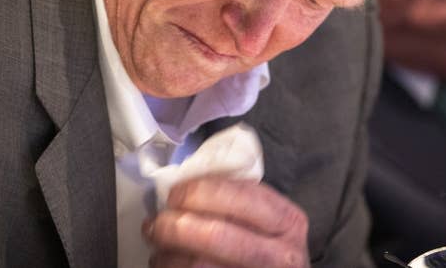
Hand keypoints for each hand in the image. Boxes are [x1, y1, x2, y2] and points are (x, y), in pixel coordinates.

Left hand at [143, 176, 309, 267]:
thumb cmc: (269, 246)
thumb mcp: (269, 219)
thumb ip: (239, 200)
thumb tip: (185, 186)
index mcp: (287, 221)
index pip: (239, 196)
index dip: (199, 191)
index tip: (176, 193)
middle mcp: (281, 254)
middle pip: (216, 234)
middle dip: (175, 224)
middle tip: (158, 221)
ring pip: (199, 265)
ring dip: (167, 252)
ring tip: (159, 243)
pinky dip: (170, 267)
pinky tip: (166, 261)